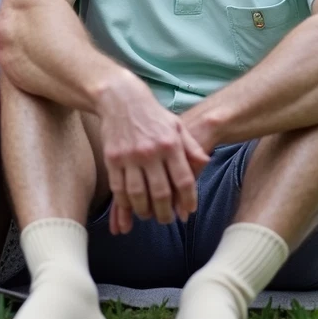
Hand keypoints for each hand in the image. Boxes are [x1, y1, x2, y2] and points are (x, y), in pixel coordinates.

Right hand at [97, 72, 208, 234]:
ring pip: (138, 194)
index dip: (188, 200)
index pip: (184, 180)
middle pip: (161, 193)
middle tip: (166, 220)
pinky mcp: (112, 158)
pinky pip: (118, 188)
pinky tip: (130, 207)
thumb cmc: (152, 113)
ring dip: (144, 211)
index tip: (188, 212)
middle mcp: (151, 151)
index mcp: (170, 144)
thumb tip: (205, 163)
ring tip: (148, 215)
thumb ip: (191, 146)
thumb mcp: (176, 125)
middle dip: (165, 213)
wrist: (120, 98)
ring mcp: (130, 156)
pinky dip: (124, 203)